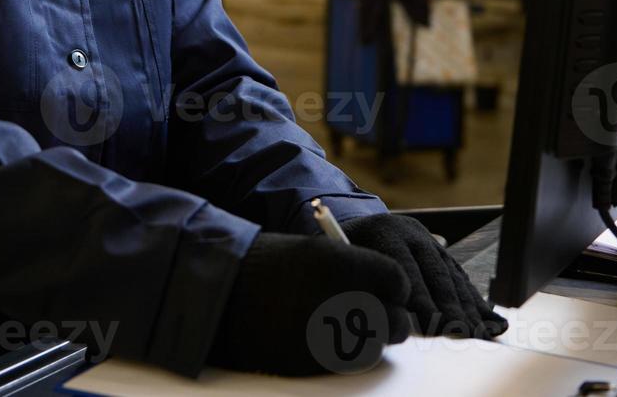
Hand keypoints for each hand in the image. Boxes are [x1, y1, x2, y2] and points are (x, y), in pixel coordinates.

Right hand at [206, 232, 411, 375]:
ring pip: (376, 347)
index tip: (389, 290)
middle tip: (379, 316)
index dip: (394, 286)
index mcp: (343, 264)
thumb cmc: (264, 266)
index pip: (396, 280)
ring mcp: (331, 336)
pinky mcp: (317, 362)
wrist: (220, 293)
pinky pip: (349, 363)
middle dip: (390, 318)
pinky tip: (330, 340)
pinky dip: (347, 354)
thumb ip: (351, 269)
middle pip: (394, 320)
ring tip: (353, 330)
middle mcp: (343, 300)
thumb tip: (382, 289)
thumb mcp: (311, 252)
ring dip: (372, 340)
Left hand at [341, 213, 507, 339]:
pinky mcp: (441, 253)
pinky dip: (476, 301)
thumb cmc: (345, 249)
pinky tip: (489, 320)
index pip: (405, 267)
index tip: (431, 323)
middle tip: (460, 332)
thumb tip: (378, 315)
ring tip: (478, 333)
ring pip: (452, 276)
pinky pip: (461, 278)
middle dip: (449, 306)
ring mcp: (429, 241)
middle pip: (435, 273)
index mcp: (384, 232)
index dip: (420, 297)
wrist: (357, 221)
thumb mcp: (342, 256)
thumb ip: (359, 280)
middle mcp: (412, 234)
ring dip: (468, 307)